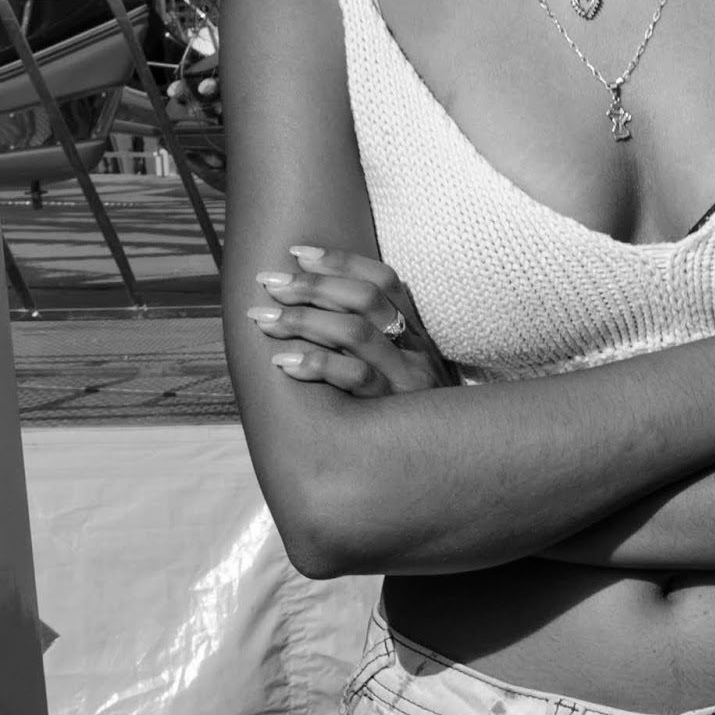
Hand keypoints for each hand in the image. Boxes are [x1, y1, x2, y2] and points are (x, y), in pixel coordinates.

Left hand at [249, 246, 458, 396]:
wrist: (450, 462)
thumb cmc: (413, 417)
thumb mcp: (407, 373)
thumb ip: (377, 344)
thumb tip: (319, 312)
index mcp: (418, 332)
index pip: (384, 279)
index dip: (341, 261)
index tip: (297, 252)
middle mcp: (416, 349)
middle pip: (366, 299)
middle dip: (312, 285)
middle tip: (269, 282)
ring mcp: (407, 379)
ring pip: (356, 332)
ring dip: (303, 320)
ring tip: (264, 318)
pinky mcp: (394, 412)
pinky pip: (355, 379)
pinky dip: (317, 365)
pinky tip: (283, 361)